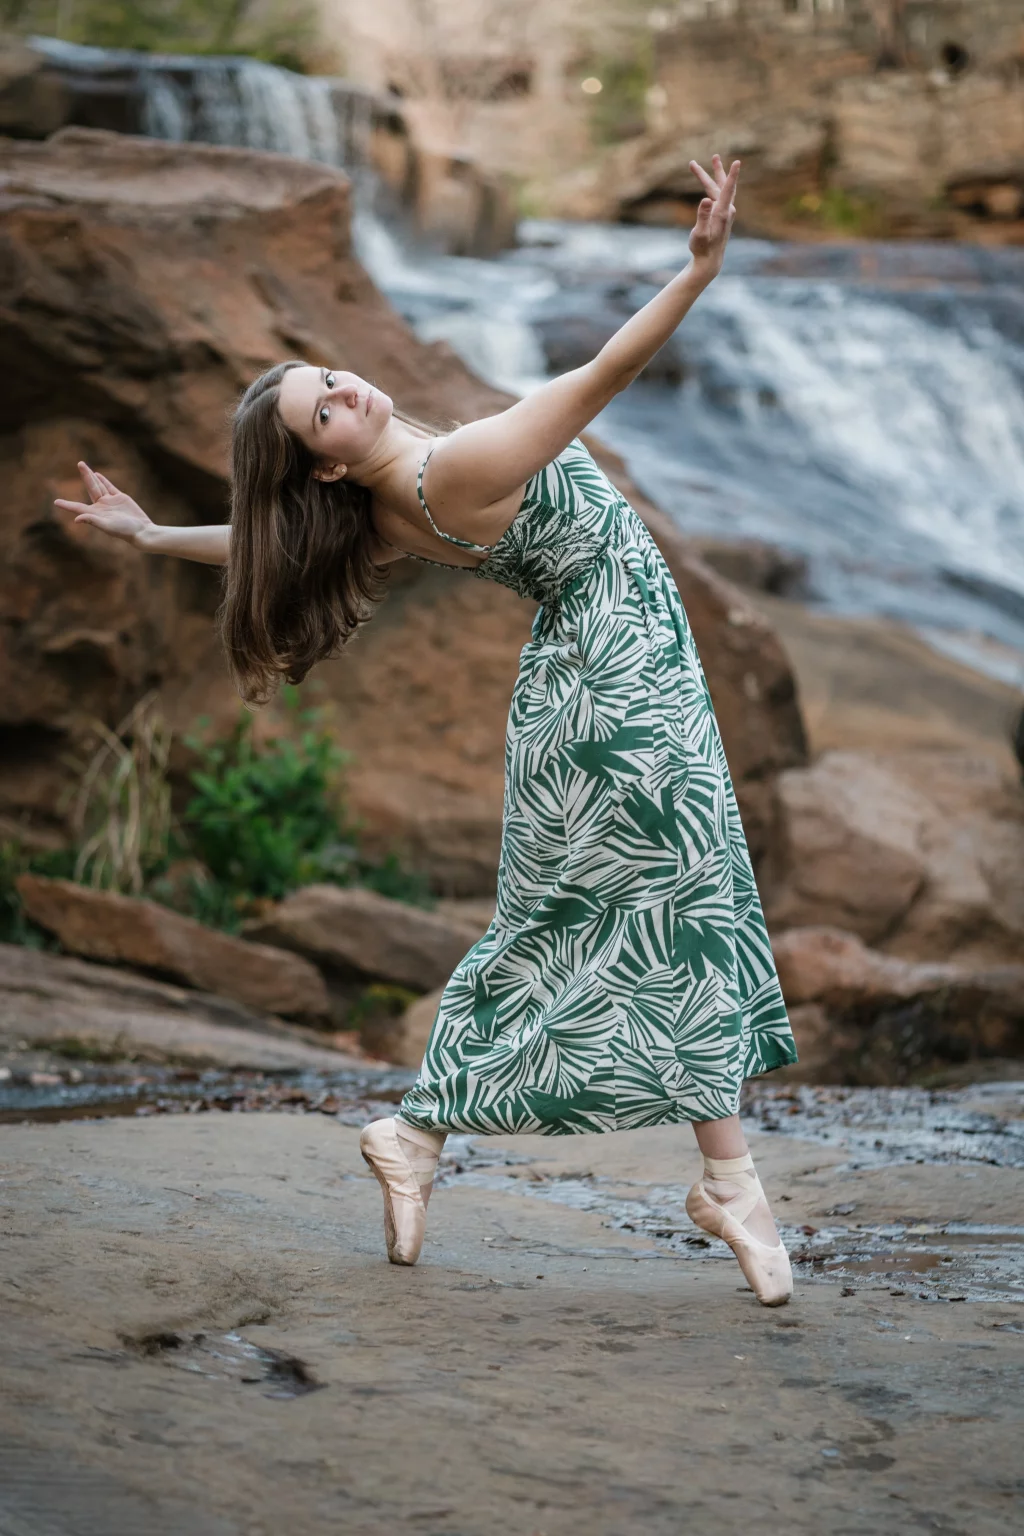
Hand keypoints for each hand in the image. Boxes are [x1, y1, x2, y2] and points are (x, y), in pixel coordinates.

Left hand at [54, 462, 153, 546]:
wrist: (141, 530)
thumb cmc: (124, 531)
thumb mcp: (108, 526)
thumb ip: (92, 520)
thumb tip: (77, 519)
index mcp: (95, 513)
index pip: (78, 507)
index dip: (67, 504)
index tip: (56, 502)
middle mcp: (101, 506)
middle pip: (90, 488)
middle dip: (85, 476)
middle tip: (80, 463)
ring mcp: (110, 501)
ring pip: (99, 485)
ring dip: (92, 476)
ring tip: (84, 466)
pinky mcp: (120, 498)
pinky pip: (109, 487)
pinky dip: (103, 480)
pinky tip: (97, 475)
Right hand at [687, 155, 739, 280]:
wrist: (710, 260)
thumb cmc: (702, 248)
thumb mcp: (699, 233)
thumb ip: (702, 216)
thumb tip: (705, 199)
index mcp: (722, 212)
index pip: (728, 190)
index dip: (732, 175)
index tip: (738, 162)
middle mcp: (726, 210)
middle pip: (722, 186)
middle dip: (717, 170)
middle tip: (715, 156)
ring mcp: (725, 212)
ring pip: (719, 190)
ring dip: (712, 177)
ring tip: (708, 163)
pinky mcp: (722, 215)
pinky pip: (719, 196)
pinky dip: (713, 187)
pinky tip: (708, 186)